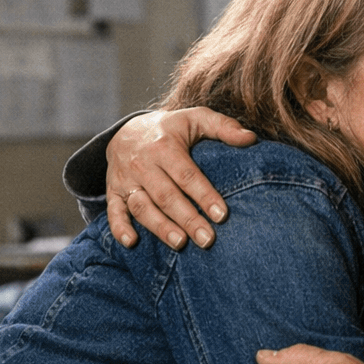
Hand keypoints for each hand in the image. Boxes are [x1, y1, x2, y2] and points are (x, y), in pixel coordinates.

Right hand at [107, 107, 256, 248]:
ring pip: (142, 206)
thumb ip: (224, 127)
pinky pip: (114, 211)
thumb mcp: (196, 118)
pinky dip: (119, 228)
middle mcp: (142, 163)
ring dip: (160, 227)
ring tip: (180, 244)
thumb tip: (251, 139)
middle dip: (187, 219)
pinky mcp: (113, 190)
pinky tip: (132, 243)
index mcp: (164, 146)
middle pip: (166, 195)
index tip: (222, 215)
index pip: (187, 175)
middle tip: (208, 240)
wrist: (128, 130)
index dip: (204, 195)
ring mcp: (125, 178)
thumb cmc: (171, 128)